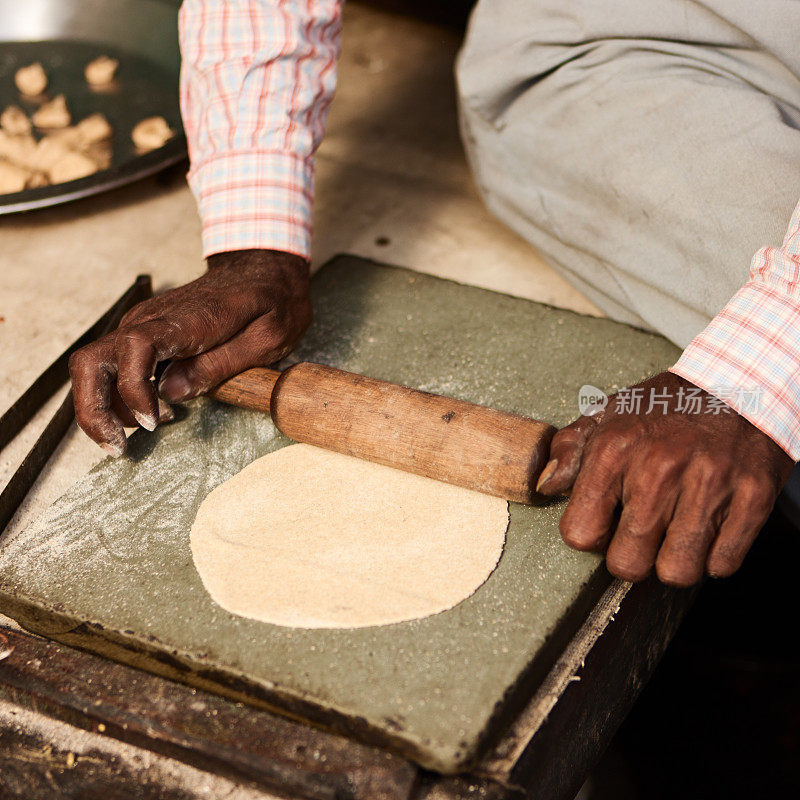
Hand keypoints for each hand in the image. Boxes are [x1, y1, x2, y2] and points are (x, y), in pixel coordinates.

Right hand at [69, 249, 311, 455]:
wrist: (262, 270)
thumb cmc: (270, 303)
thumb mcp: (266, 339)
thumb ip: (220, 365)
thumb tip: (171, 393)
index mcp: (186, 320)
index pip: (134, 347)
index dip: (133, 389)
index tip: (152, 421)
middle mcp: (151, 319)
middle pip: (91, 360)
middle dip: (93, 410)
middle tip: (118, 446)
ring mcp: (142, 324)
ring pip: (94, 366)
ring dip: (104, 407)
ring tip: (146, 429)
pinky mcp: (143, 332)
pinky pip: (112, 365)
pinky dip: (118, 396)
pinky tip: (151, 412)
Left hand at [536, 372, 792, 585]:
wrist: (742, 383)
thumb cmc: (666, 408)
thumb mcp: (608, 415)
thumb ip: (569, 449)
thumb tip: (545, 486)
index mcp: (614, 449)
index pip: (580, 533)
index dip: (589, 534)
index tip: (603, 521)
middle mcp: (659, 467)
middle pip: (627, 564)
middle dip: (630, 557)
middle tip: (641, 533)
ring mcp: (709, 484)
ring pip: (677, 571)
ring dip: (673, 562)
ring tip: (675, 534)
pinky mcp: (752, 498)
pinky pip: (722, 564)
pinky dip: (714, 556)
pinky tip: (708, 527)